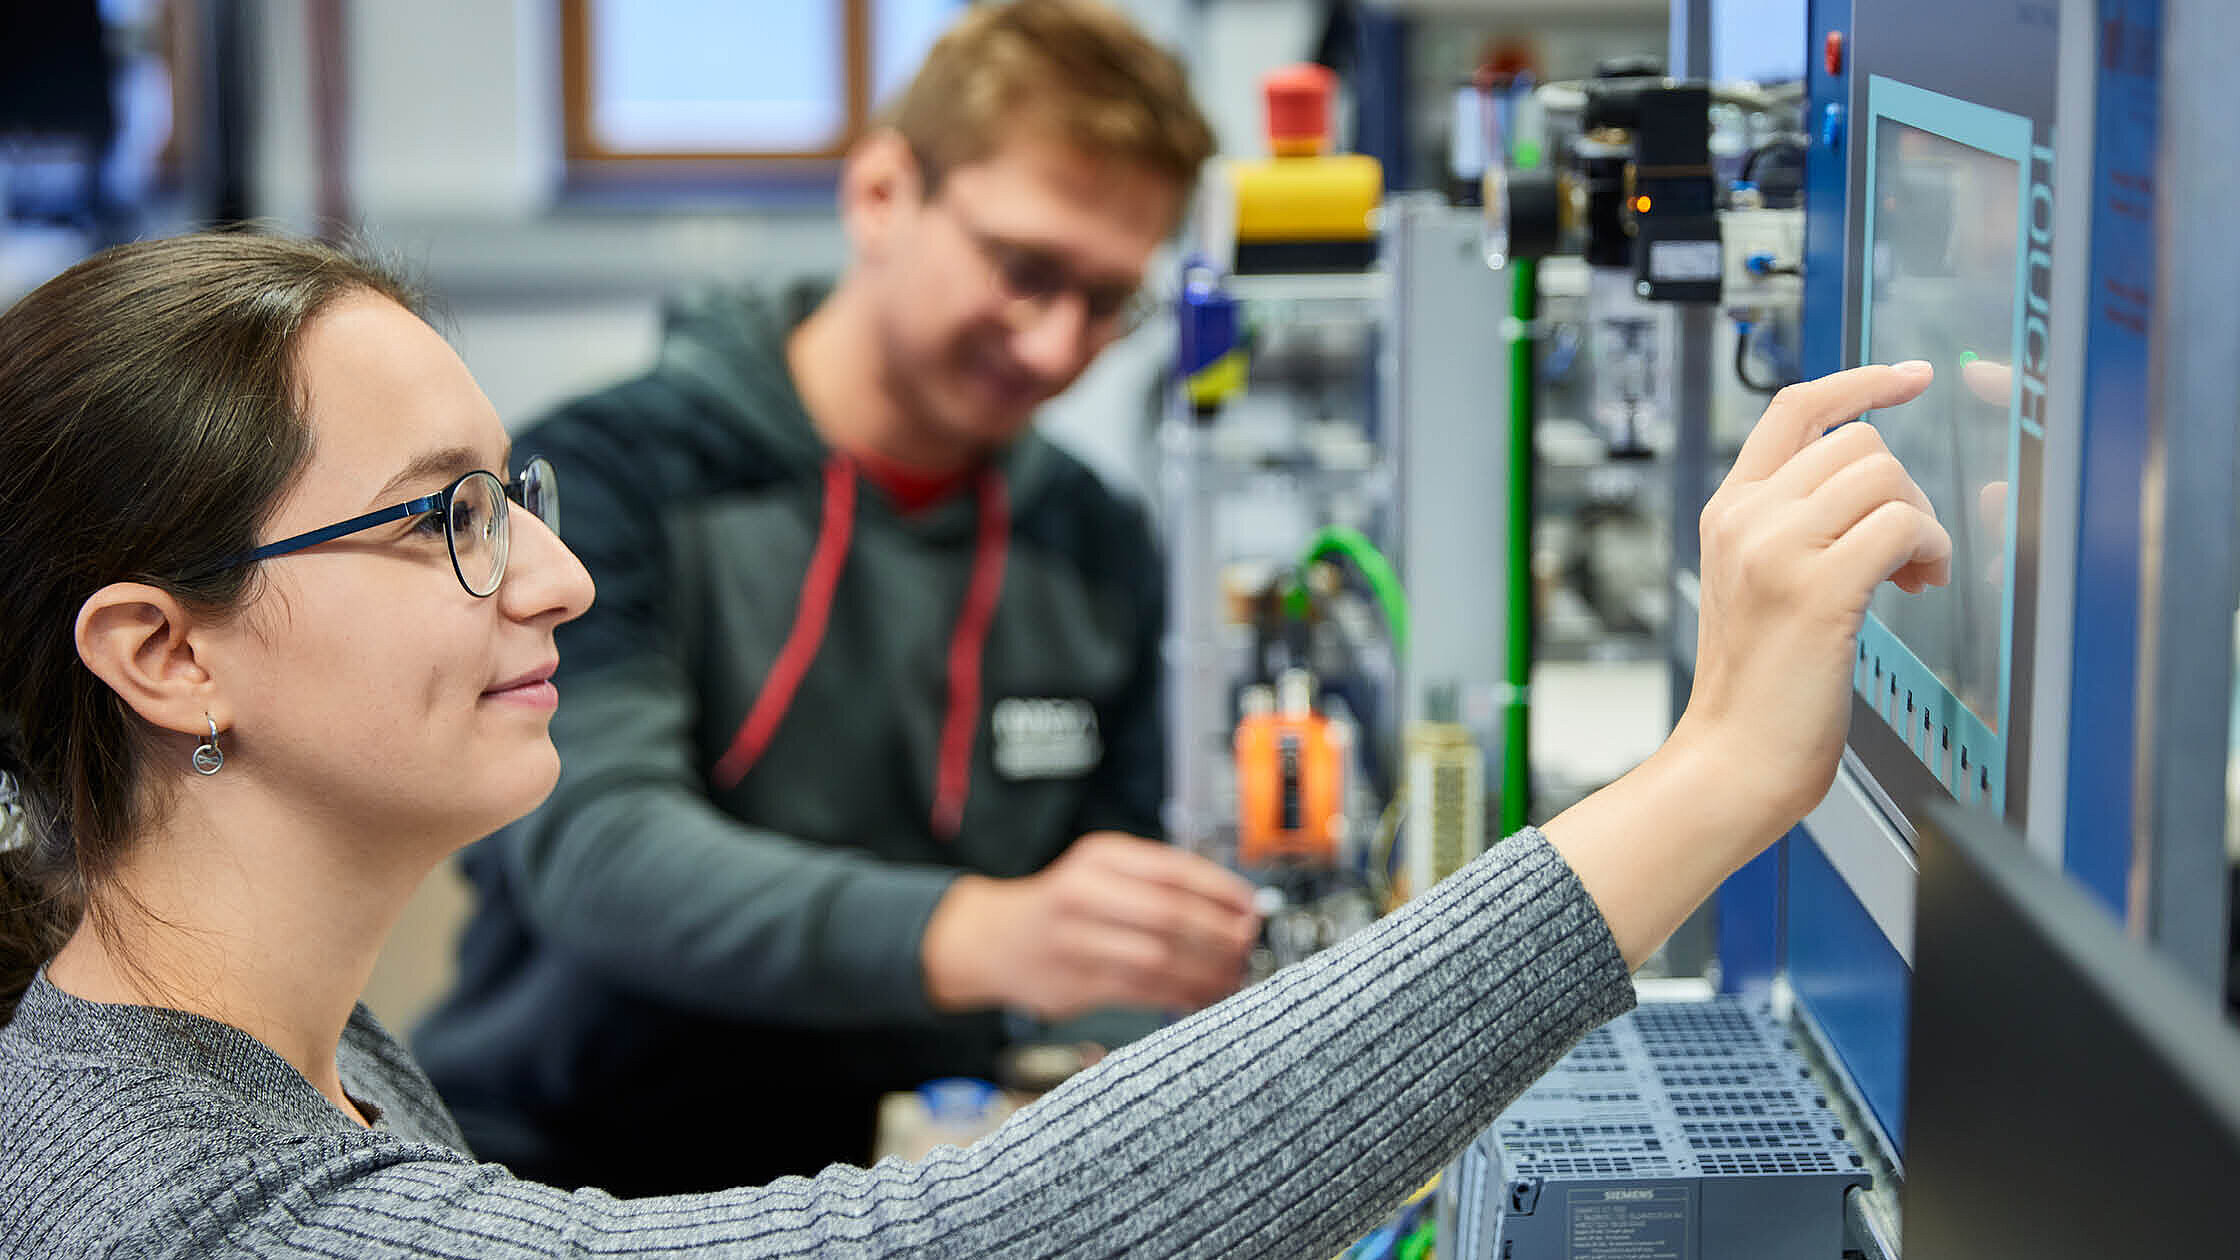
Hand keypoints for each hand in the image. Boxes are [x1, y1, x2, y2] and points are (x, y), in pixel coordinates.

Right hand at [922, 832, 1261, 1020]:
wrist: (992, 939)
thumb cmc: (1061, 906)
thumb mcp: (1101, 872)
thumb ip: (1156, 882)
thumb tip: (1233, 907)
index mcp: (1100, 857)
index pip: (1173, 868)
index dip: (1221, 890)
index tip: (1251, 907)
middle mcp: (1086, 893)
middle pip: (1169, 913)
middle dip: (1218, 933)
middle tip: (1245, 944)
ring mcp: (1077, 939)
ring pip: (1158, 957)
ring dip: (1205, 971)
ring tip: (1232, 975)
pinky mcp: (1075, 982)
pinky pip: (1141, 991)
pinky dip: (1180, 994)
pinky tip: (1201, 995)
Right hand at [1674, 360, 1952, 826]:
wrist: (1732, 759)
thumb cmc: (1758, 689)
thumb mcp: (1757, 584)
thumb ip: (1792, 526)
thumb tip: (1868, 483)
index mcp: (1729, 511)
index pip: (1794, 409)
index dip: (1860, 381)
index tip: (1909, 377)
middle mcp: (1746, 519)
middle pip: (1859, 444)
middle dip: (1905, 490)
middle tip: (1908, 553)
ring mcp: (1777, 550)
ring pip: (1885, 476)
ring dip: (1921, 524)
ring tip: (1911, 576)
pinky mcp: (1817, 589)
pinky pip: (1902, 526)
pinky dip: (1929, 551)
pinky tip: (1917, 588)